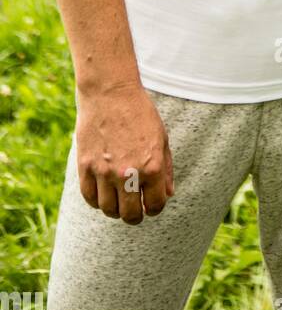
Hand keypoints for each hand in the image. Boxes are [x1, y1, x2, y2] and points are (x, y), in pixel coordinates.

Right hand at [75, 82, 174, 222]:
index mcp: (152, 166)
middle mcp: (128, 173)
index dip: (155, 209)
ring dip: (115, 210)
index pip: (155, 205)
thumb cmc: (140, 113)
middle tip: (135, 210)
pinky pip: (90, 197)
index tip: (151, 206)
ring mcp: (104, 172)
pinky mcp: (85, 167)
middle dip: (135, 216)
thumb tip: (168, 195)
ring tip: (119, 201)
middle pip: (130, 215)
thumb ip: (165, 169)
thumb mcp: (161, 138)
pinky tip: (103, 193)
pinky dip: (97, 201)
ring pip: (108, 210)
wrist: (111, 93)